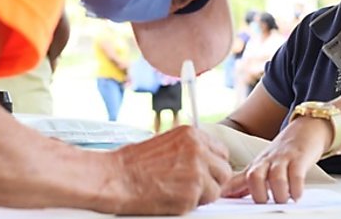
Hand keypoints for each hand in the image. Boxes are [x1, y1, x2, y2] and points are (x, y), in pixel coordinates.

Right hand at [109, 125, 231, 214]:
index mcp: (192, 135)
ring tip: (179, 191)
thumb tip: (207, 163)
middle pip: (224, 171)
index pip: (221, 152)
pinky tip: (171, 197)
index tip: (204, 173)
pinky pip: (202, 204)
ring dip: (202, 194)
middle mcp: (198, 150)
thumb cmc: (134, 163)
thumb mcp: (167, 144)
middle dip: (212, 181)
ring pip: (217, 189)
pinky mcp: (192, 193)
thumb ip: (190, 150)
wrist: (116, 177)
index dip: (213, 166)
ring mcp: (197, 171)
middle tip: (193, 186)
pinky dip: (190, 204)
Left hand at [221, 117, 330, 202]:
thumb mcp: (260, 167)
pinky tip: (296, 196)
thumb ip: (244, 183)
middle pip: (253, 176)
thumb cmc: (282, 152)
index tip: (223, 200)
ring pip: (275, 177)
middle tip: (265, 205)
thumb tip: (226, 196)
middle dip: (258, 194)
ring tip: (283, 201)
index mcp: (254, 166)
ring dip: (279, 194)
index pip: (236, 179)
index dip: (228, 191)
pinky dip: (296, 188)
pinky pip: (296, 174)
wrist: (305, 128)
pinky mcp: (299, 158)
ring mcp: (282, 159)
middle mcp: (266, 162)